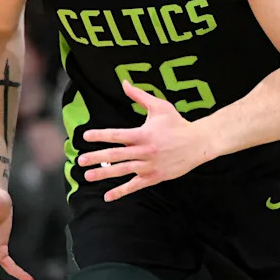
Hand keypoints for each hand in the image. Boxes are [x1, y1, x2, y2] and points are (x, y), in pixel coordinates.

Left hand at [77, 81, 207, 201]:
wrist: (198, 143)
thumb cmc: (178, 123)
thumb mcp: (159, 106)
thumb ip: (139, 96)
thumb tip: (124, 83)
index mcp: (143, 134)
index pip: (117, 135)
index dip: (100, 135)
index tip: (85, 136)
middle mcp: (144, 151)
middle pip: (116, 155)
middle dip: (97, 158)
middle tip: (80, 160)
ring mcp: (149, 166)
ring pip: (123, 171)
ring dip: (105, 174)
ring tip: (88, 176)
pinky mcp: (154, 177)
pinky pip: (135, 186)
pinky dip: (121, 192)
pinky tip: (107, 196)